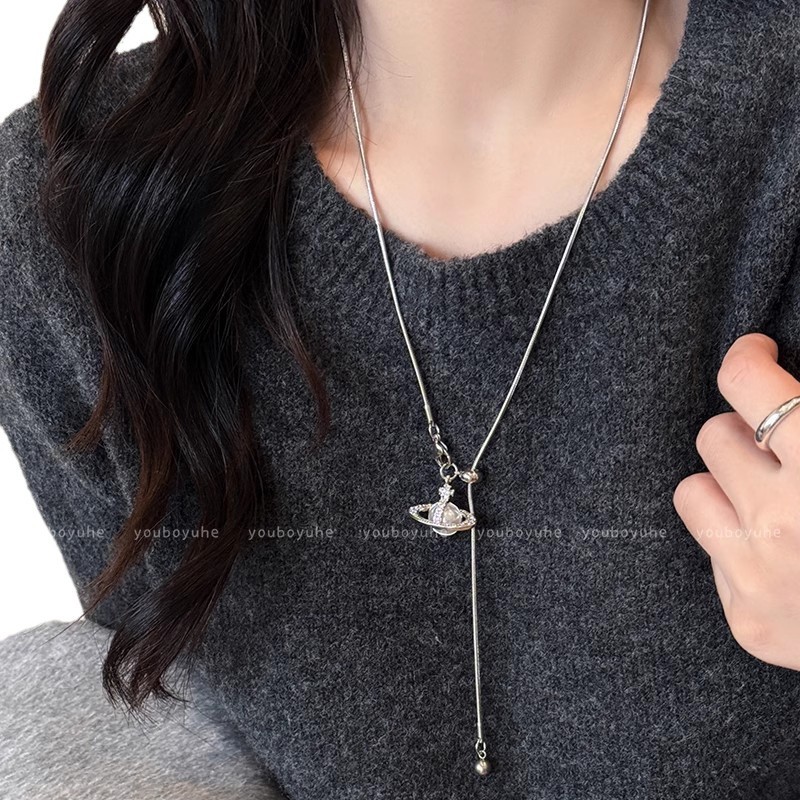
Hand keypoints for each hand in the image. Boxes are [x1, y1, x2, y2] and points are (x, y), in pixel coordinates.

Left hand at [673, 332, 799, 669]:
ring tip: (769, 496)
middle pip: (714, 436)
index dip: (748, 360)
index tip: (757, 357)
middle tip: (778, 447)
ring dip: (727, 486)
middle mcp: (784, 522)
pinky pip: (712, 553)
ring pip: (693, 492)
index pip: (747, 385)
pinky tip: (786, 556)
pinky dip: (741, 544)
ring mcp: (759, 577)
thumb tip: (789, 379)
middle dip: (747, 434)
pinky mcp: (747, 620)